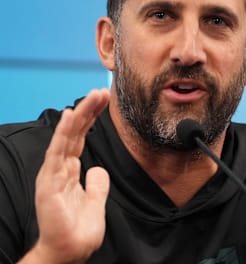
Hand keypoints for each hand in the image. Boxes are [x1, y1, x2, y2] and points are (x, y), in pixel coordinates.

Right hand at [19, 89, 110, 263]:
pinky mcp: (50, 181)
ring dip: (80, 115)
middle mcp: (61, 167)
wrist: (68, 253)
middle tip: (101, 92)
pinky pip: (57, 152)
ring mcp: (54, 172)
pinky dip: (63, 133)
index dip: (91, 118)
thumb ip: (97, 185)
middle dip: (88, 110)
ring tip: (91, 96)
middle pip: (75, 132)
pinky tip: (71, 116)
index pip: (81, 137)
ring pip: (67, 136)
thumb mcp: (96, 203)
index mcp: (71, 170)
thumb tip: (98, 170)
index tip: (103, 101)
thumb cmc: (78, 230)